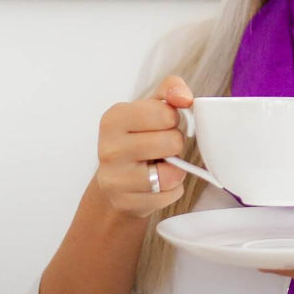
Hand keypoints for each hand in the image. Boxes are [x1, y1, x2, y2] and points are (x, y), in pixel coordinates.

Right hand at [95, 76, 192, 217]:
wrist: (116, 182)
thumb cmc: (138, 140)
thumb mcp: (151, 109)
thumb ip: (170, 91)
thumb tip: (184, 97)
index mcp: (114, 118)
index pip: (166, 113)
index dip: (173, 120)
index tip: (161, 126)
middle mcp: (109, 148)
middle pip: (172, 142)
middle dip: (175, 145)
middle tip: (161, 149)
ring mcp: (114, 178)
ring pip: (172, 173)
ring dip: (175, 170)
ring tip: (159, 167)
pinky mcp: (125, 202)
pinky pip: (170, 194)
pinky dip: (171, 190)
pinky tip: (156, 186)